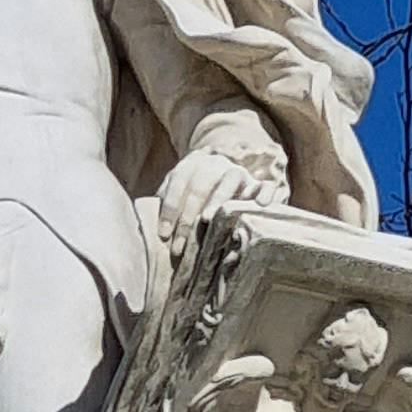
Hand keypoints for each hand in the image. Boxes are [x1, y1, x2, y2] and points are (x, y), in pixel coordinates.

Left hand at [153, 127, 290, 255]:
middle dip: (187, 218)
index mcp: (191, 164)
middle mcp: (215, 164)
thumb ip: (166, 204)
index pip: (177, 184)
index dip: (169, 210)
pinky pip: (264, 186)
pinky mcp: (256, 183)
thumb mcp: (177, 194)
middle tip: (179, 246)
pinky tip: (260, 205)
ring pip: (228, 182)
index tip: (163, 235)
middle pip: (199, 187)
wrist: (223, 175)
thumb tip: (146, 229)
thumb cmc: (194, 196)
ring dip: (217, 200)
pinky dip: (265, 193)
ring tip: (207, 220)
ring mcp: (237, 172)